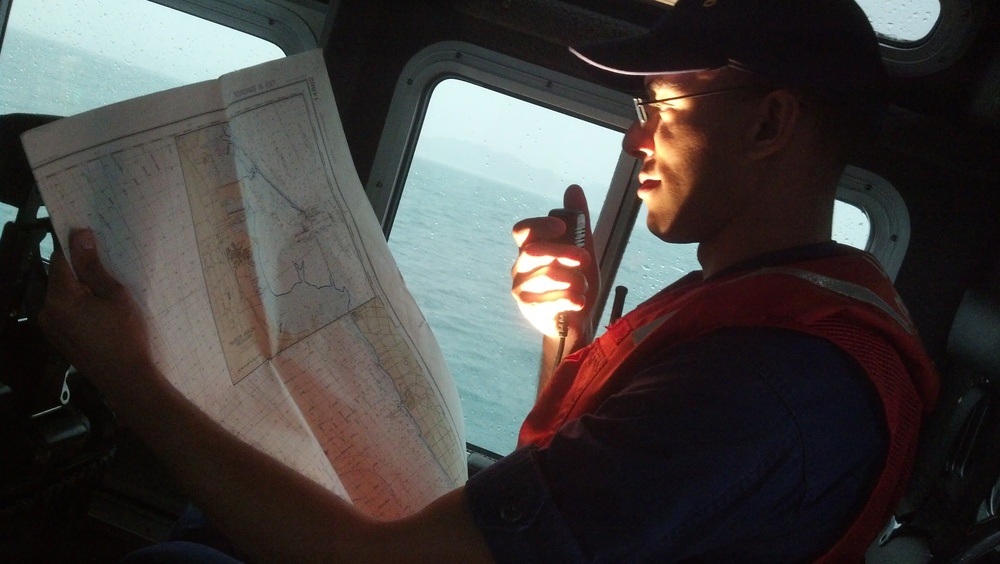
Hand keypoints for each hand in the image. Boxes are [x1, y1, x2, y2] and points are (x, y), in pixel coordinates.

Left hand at [39, 229, 153, 397]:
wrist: (125, 378)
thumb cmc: (125, 335)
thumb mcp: (114, 295)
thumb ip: (93, 266)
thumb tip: (80, 236)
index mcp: (59, 298)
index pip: (60, 260)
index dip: (76, 248)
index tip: (94, 242)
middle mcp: (47, 311)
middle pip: (60, 278)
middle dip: (81, 272)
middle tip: (110, 274)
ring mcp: (50, 327)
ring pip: (63, 296)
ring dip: (81, 290)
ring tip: (108, 297)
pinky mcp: (58, 338)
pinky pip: (65, 313)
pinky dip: (80, 307)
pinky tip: (101, 315)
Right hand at [511, 185, 598, 338]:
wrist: (577, 322)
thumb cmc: (577, 283)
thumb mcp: (583, 250)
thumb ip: (579, 222)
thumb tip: (573, 188)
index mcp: (531, 250)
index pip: (522, 230)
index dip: (540, 226)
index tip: (562, 228)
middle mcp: (520, 267)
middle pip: (533, 251)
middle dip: (564, 252)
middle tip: (585, 258)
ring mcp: (521, 288)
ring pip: (547, 275)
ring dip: (573, 280)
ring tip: (582, 288)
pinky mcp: (529, 309)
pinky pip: (550, 298)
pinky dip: (571, 298)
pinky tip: (579, 301)